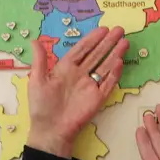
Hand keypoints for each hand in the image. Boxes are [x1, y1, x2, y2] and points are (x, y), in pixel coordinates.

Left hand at [26, 26, 126, 156]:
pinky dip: (114, 74)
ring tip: (125, 42)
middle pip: (97, 55)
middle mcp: (80, 74)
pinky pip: (108, 83)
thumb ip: (40, 60)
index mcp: (65, 68)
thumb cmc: (41, 106)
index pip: (82, 50)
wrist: (51, 130)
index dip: (92, 39)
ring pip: (105, 66)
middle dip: (108, 42)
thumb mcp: (37, 80)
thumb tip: (34, 40)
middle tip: (119, 30)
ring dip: (115, 54)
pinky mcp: (97, 98)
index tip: (103, 29)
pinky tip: (120, 62)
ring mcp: (90, 86)